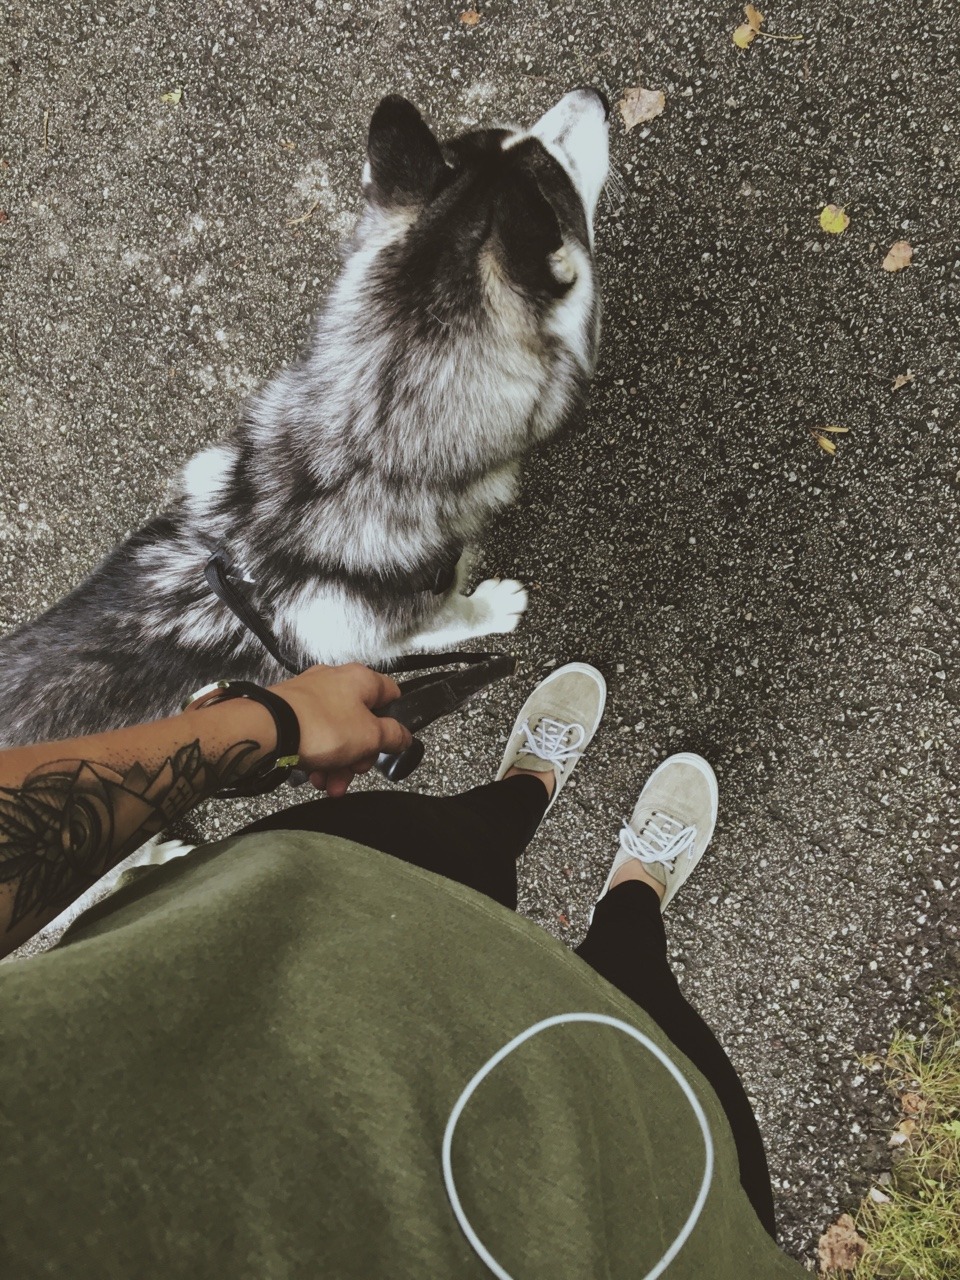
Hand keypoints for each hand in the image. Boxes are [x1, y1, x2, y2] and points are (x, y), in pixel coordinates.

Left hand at [268, 663, 411, 796]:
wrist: (268, 731)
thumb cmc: (318, 726)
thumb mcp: (370, 737)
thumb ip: (393, 736)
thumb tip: (404, 736)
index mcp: (361, 679)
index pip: (391, 695)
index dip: (394, 722)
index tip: (389, 742)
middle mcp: (336, 681)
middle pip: (361, 722)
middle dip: (359, 754)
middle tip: (354, 771)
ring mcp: (311, 695)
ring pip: (337, 732)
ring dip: (338, 763)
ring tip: (330, 783)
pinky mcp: (292, 710)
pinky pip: (314, 735)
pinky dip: (318, 756)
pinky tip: (314, 775)